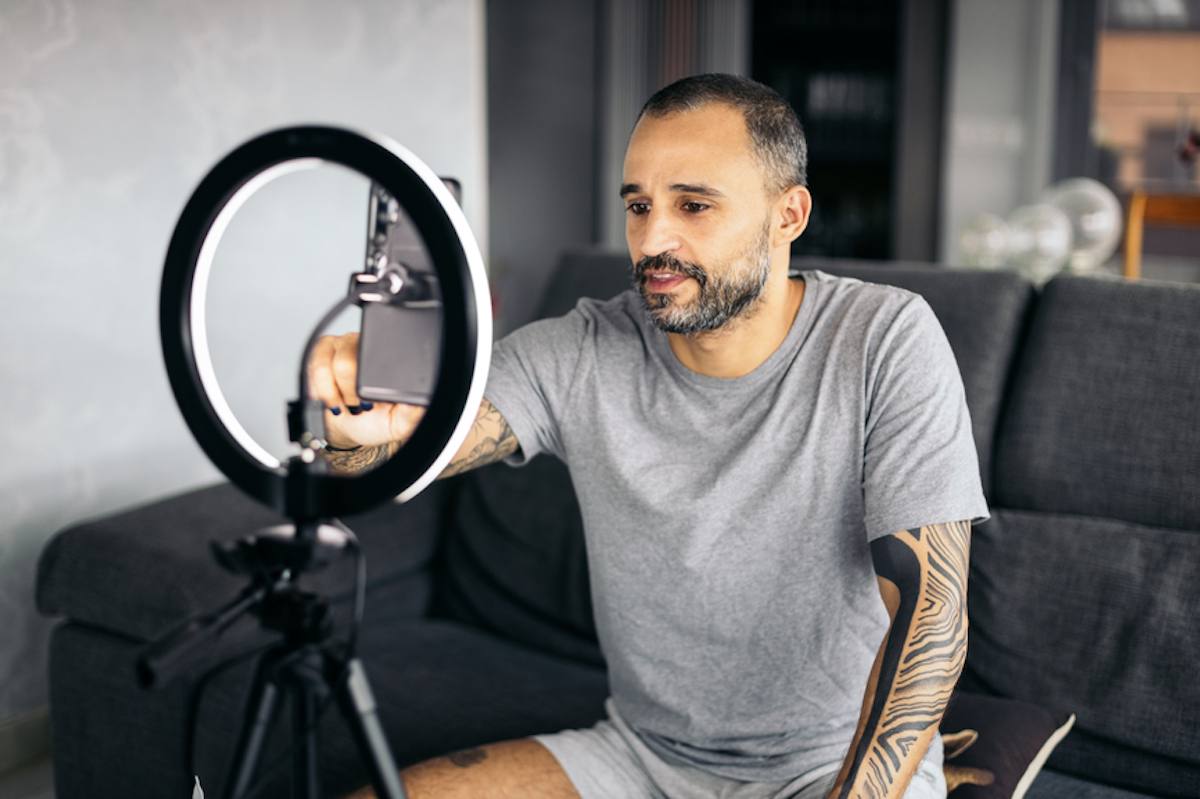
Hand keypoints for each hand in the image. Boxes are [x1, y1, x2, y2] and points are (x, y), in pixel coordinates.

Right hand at [306, 332, 424, 449]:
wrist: (350, 427)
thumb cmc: (376, 421)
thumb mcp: (400, 422)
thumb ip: (413, 413)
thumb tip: (422, 399)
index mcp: (391, 357)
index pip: (380, 355)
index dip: (368, 384)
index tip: (369, 405)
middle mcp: (367, 345)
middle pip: (347, 361)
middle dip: (349, 392)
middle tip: (358, 405)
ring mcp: (344, 344)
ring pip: (328, 365)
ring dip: (334, 392)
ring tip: (345, 403)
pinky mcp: (323, 349)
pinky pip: (315, 365)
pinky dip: (321, 388)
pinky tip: (330, 398)